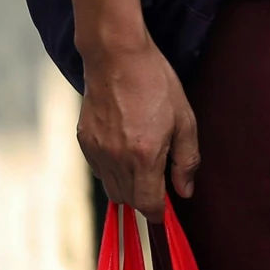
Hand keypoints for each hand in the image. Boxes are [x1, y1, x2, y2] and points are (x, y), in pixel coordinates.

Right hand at [76, 38, 198, 219]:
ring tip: (142, 159)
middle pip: (128, 199)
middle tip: (158, 177)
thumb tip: (185, 191)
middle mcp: (116, 159)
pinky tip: (124, 147)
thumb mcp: (185, 119)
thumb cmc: (156, 83)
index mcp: (144, 156)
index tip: (164, 211)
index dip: (158, 212)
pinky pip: (98, 170)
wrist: (116, 56)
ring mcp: (96, 151)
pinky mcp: (83, 141)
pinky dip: (112, 169)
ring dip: (128, 185)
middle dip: (144, 197)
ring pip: (111, 188)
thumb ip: (186, 159)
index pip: (148, 204)